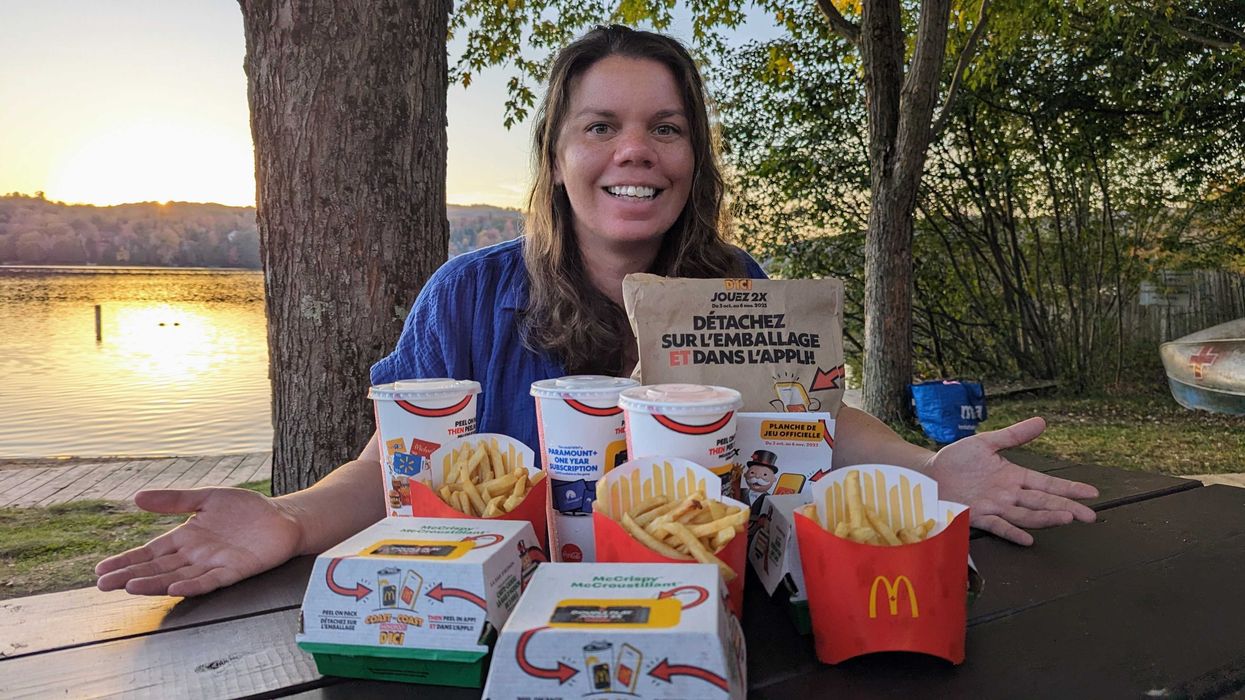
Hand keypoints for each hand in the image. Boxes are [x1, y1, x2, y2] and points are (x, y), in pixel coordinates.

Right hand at [95, 487, 303, 596]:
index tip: (101, 570)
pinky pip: (210, 580)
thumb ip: (174, 500)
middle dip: (130, 576)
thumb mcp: (207, 498)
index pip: (150, 552)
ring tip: (129, 587)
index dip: (127, 561)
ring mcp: (213, 564)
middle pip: (157, 568)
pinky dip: (192, 584)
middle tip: (103, 585)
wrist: (282, 517)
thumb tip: (136, 497)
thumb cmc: (245, 509)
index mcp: (186, 537)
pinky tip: (175, 587)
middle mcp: (195, 555)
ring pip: (177, 577)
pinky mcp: (234, 570)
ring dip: (154, 583)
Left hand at [921, 417, 1097, 545]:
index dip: (1069, 489)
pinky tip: (1028, 538)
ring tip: (1067, 518)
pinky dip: (1012, 531)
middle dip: (1067, 507)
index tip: (1092, 493)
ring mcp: (995, 506)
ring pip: (1026, 514)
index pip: (1046, 484)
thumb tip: (1042, 421)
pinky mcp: (978, 515)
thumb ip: (1014, 435)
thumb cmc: (957, 459)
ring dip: (1046, 517)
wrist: (929, 473)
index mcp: (1013, 476)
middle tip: (1090, 515)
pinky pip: (998, 525)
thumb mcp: (986, 442)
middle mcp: (1008, 494)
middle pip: (1043, 502)